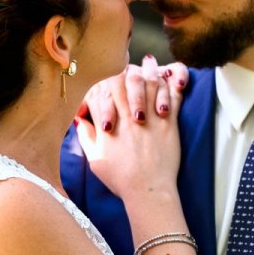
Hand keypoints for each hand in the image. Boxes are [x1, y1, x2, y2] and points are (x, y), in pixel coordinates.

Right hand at [75, 58, 182, 201]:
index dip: (105, 84)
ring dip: (150, 71)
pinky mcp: (169, 123)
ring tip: (150, 62)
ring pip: (149, 83)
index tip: (108, 83)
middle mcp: (128, 116)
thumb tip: (80, 119)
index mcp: (109, 123)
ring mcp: (150, 118)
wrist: (148, 192)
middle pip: (124, 81)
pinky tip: (172, 78)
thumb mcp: (94, 159)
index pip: (103, 91)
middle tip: (129, 65)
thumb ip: (86, 136)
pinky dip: (173, 84)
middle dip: (125, 71)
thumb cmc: (120, 179)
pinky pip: (172, 96)